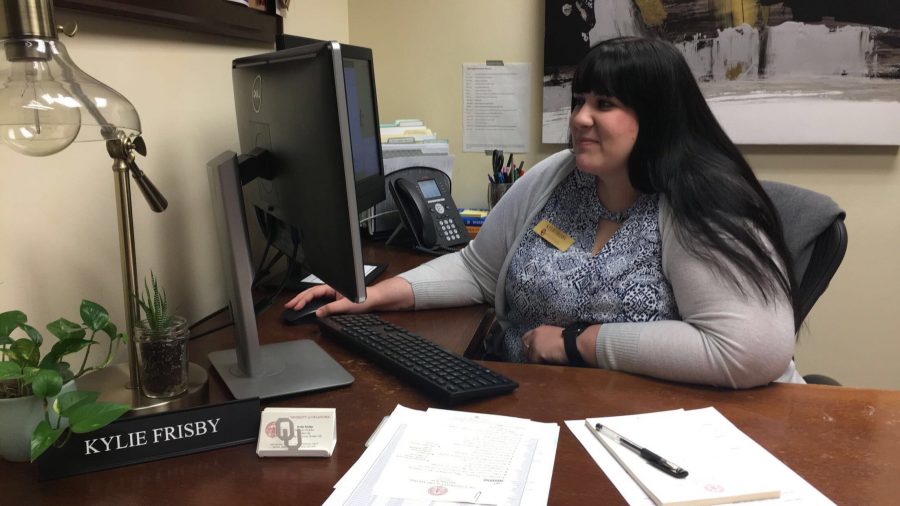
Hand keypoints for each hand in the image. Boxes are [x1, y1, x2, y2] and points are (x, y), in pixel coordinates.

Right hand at [284, 276, 414, 316]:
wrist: (373, 300)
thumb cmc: (362, 299)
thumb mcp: (346, 305)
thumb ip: (331, 309)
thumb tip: (318, 313)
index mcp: (331, 287)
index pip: (313, 292)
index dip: (303, 299)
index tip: (295, 306)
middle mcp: (330, 289)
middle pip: (310, 293)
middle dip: (298, 299)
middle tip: (288, 306)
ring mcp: (331, 294)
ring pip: (314, 296)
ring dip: (303, 301)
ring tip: (293, 306)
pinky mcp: (333, 299)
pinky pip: (319, 300)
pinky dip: (310, 304)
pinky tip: (305, 307)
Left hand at [521, 325, 566, 363]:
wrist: (574, 343)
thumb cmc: (570, 340)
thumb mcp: (555, 334)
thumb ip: (546, 338)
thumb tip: (544, 346)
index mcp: (540, 329)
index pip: (526, 337)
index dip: (529, 345)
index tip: (531, 350)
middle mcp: (535, 334)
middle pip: (525, 345)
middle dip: (529, 352)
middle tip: (535, 358)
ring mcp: (535, 343)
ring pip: (528, 354)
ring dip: (534, 359)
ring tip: (542, 362)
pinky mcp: (537, 352)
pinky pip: (534, 361)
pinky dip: (538, 364)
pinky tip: (546, 364)